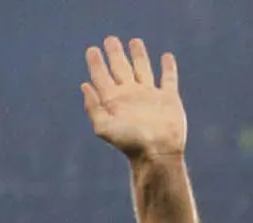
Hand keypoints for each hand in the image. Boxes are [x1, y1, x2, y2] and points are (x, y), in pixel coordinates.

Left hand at [83, 37, 185, 161]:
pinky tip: (166, 57)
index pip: (101, 77)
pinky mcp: (168, 98)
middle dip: (115, 54)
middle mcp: (130, 95)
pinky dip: (168, 67)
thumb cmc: (129, 142)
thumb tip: (84, 85)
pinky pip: (168, 78)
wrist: (156, 152)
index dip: (96, 63)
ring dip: (138, 55)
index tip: (91, 49)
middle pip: (121, 68)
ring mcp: (149, 96)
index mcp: (113, 101)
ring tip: (134, 41)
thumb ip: (93, 106)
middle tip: (110, 39)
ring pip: (143, 69)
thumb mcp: (104, 126)